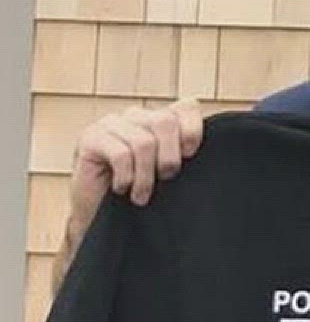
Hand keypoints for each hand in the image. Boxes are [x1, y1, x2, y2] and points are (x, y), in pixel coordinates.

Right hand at [70, 98, 203, 224]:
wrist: (98, 214)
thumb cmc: (137, 192)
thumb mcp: (167, 172)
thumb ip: (184, 155)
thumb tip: (208, 154)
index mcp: (158, 119)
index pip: (187, 107)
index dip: (193, 131)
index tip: (190, 157)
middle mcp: (135, 116)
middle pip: (165, 121)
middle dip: (170, 156)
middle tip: (165, 178)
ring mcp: (111, 124)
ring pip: (143, 142)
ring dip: (146, 175)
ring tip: (142, 194)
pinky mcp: (90, 138)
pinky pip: (120, 154)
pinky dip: (127, 177)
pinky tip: (123, 189)